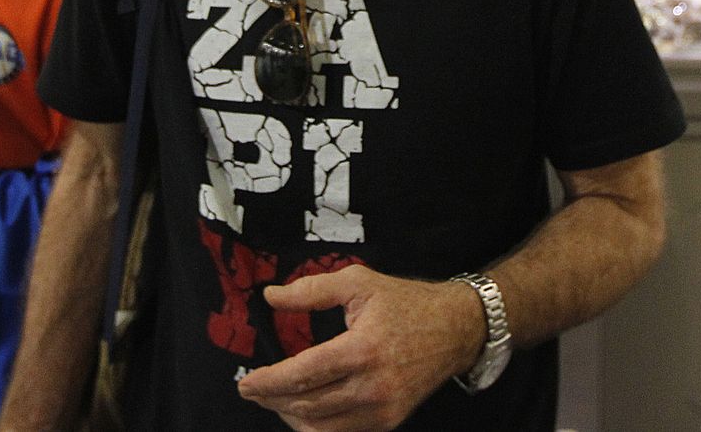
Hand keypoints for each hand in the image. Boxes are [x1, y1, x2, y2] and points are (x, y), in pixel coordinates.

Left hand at [235, 265, 482, 431]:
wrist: (455, 329)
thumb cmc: (405, 302)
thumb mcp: (359, 283)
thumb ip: (312, 290)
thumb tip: (271, 297)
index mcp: (363, 348)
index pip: (304, 374)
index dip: (269, 382)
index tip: (246, 382)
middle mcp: (374, 385)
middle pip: (307, 405)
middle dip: (272, 400)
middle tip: (253, 389)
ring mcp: (383, 409)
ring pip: (321, 427)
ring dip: (290, 416)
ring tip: (275, 399)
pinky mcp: (389, 422)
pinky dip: (316, 426)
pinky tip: (304, 410)